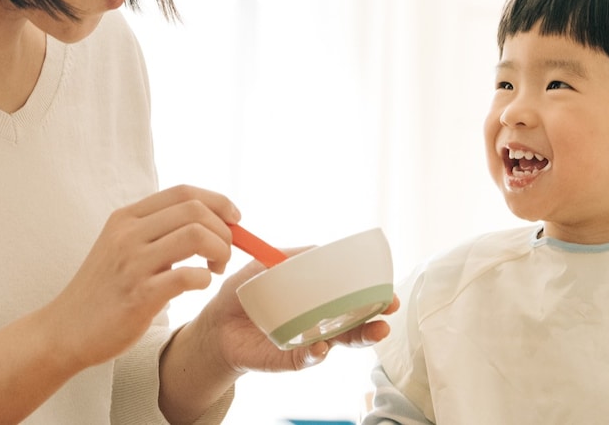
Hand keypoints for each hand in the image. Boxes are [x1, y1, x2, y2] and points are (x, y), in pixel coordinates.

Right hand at [42, 185, 238, 369]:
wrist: (66, 329)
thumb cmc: (104, 291)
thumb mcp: (121, 247)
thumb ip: (156, 233)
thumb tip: (208, 223)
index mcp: (126, 218)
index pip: (184, 192)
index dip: (218, 202)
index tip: (235, 220)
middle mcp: (128, 234)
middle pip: (195, 210)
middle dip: (224, 230)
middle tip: (224, 253)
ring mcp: (132, 264)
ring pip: (196, 236)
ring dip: (220, 251)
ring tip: (215, 268)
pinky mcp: (139, 296)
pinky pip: (188, 276)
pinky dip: (204, 279)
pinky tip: (199, 285)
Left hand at [188, 254, 400, 373]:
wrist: (217, 324)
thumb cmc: (246, 294)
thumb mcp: (265, 266)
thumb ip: (290, 257)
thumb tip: (318, 249)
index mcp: (318, 301)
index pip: (350, 298)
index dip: (370, 294)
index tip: (387, 288)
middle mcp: (318, 323)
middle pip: (354, 322)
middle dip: (376, 317)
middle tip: (391, 309)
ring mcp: (306, 341)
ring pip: (339, 342)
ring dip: (358, 336)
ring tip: (375, 331)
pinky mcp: (289, 358)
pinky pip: (308, 357)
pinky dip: (317, 352)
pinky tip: (322, 346)